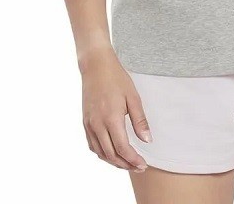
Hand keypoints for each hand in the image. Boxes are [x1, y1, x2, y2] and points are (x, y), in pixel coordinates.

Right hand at [81, 45, 152, 172]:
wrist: (96, 66)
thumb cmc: (116, 78)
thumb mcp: (133, 97)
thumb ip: (140, 120)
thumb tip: (147, 140)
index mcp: (111, 118)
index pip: (123, 149)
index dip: (134, 160)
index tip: (144, 165)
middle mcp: (97, 125)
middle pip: (111, 155)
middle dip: (125, 165)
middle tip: (138, 167)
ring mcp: (89, 124)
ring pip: (100, 153)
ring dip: (114, 162)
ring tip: (127, 163)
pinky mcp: (85, 122)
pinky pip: (93, 145)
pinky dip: (103, 153)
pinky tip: (112, 153)